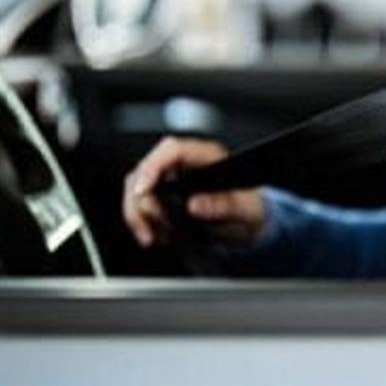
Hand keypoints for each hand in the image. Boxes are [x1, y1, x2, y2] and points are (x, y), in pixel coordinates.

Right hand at [122, 136, 264, 247]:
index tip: (143, 191)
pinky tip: (155, 236)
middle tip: (151, 227)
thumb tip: (196, 205)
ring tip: (152, 236)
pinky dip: (141, 221)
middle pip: (146, 168)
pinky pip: (139, 203)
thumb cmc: (248, 208)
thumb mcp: (244, 209)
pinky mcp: (163, 193)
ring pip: (136, 186)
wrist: (247, 224)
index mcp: (207, 156)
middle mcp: (186, 162)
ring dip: (137, 213)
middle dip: (140, 200)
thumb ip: (223, 205)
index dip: (153, 166)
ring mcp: (172, 177)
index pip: (172, 149)